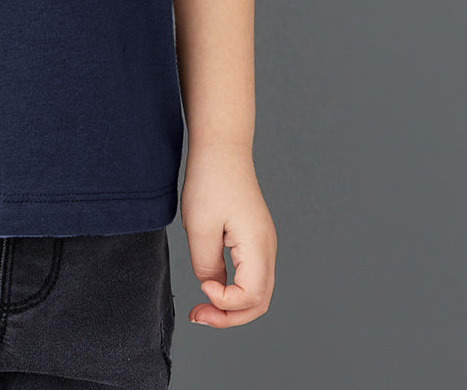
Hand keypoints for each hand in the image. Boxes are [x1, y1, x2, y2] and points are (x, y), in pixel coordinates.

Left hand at [179, 145, 275, 326]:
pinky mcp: (254, 239)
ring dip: (231, 306)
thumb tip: (212, 286)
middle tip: (199, 316)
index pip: (252, 297)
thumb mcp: (200, 227)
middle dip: (230, 316)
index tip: (202, 285)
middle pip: (259, 302)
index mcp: (257, 246)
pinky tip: (211, 286)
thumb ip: (207, 265)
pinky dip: (233, 289)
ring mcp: (263, 244)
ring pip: (257, 292)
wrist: (221, 148)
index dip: (225, 303)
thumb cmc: (210, 181)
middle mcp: (267, 248)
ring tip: (203, 307)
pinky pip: (250, 275)